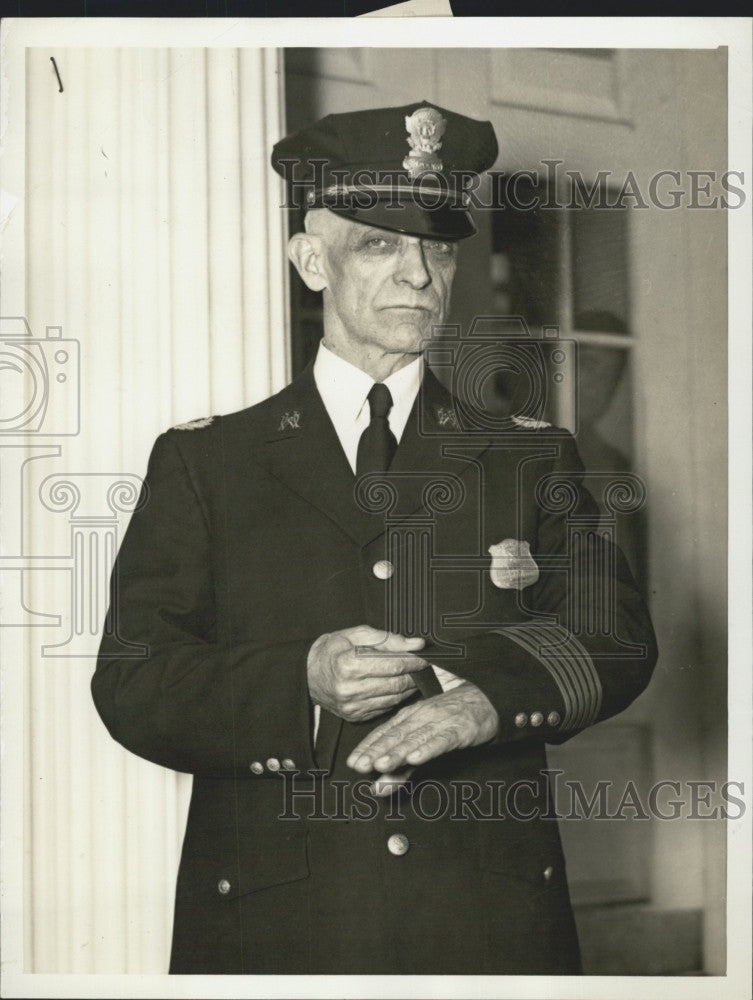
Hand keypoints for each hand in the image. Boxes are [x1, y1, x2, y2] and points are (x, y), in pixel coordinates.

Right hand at [307, 626, 426, 722]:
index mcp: (349, 665)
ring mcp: (352, 706)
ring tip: (412, 675)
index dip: (413, 661)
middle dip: (414, 674)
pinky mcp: (354, 716)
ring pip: (393, 698)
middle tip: (422, 665)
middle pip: (396, 684)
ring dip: (407, 687)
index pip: (393, 665)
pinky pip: (384, 708)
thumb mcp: (356, 634)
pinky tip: (396, 686)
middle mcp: (350, 689)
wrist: (307, 674)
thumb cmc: (332, 650)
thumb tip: (416, 644)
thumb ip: (388, 638)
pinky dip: (395, 697)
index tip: (424, 656)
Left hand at [346, 681, 498, 773]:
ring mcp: (439, 723)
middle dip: (376, 751)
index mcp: (408, 718)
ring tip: (382, 764)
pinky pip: (441, 740)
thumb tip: (377, 789)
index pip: (383, 734)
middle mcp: (420, 718)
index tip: (352, 762)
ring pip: (414, 739)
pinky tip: (417, 758)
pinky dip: (428, 748)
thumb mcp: (422, 745)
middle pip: (395, 737)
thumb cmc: (451, 721)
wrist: (486, 701)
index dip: (367, 748)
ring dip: (397, 752)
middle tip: (360, 765)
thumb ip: (402, 769)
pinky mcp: (458, 730)